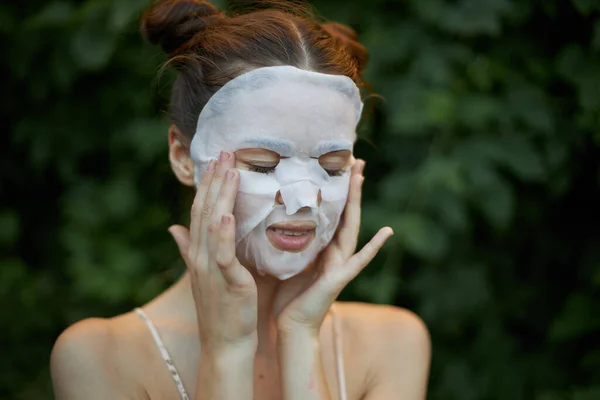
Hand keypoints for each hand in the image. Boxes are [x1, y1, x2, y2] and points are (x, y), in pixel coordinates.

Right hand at [169, 151, 257, 352]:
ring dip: (221, 196)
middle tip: (225, 152)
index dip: (206, 186)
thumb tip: (173, 227)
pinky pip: (223, 255)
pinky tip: (228, 214)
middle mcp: (200, 257)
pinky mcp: (227, 282)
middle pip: (204, 212)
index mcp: (197, 253)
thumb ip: (188, 249)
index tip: (216, 161)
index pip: (199, 212)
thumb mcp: (204, 274)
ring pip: (213, 225)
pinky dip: (224, 234)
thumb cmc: (220, 309)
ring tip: (231, 170)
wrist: (225, 344)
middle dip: (215, 180)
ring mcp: (210, 269)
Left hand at [275, 159, 393, 333]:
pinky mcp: (340, 279)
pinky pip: (359, 260)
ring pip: (351, 226)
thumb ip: (288, 242)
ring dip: (356, 202)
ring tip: (361, 176)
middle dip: (350, 186)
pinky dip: (374, 246)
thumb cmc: (289, 298)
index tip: (336, 165)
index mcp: (322, 248)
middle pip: (345, 213)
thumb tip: (271, 217)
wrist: (292, 327)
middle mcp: (335, 252)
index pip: (331, 212)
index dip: (335, 190)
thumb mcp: (287, 262)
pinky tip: (387, 232)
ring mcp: (341, 264)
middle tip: (356, 159)